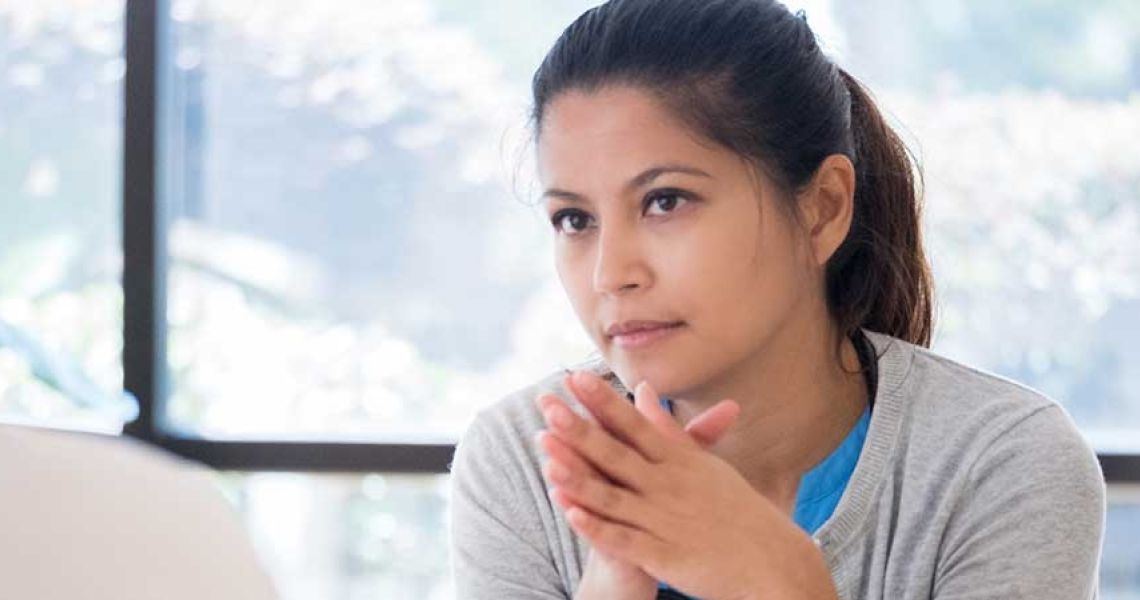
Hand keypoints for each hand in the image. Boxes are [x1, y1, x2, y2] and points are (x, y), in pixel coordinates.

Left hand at [537, 371, 837, 599]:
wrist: (770, 560)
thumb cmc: (736, 509)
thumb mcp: (703, 463)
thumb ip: (667, 428)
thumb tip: (642, 390)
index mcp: (679, 461)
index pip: (634, 425)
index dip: (602, 402)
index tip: (574, 377)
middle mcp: (669, 486)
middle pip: (616, 454)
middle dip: (579, 429)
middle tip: (546, 405)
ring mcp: (664, 521)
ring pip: (612, 496)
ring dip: (578, 477)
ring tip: (545, 457)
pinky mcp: (663, 555)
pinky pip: (623, 540)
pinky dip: (596, 526)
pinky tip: (570, 513)